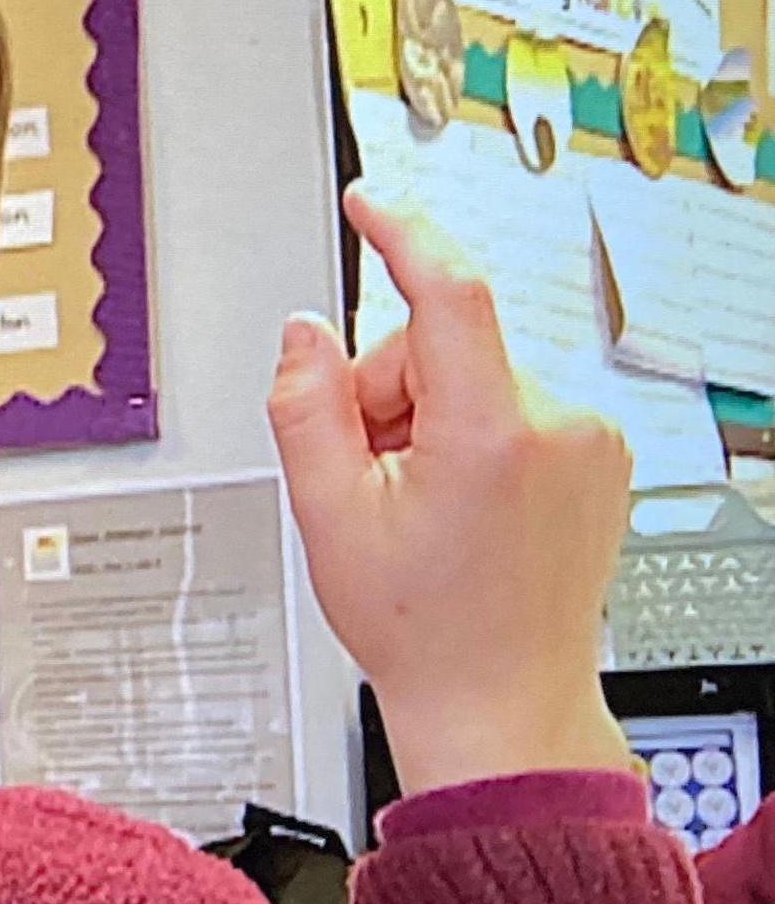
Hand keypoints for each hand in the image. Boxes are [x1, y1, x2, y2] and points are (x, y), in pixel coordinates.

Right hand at [269, 186, 636, 793]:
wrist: (502, 699)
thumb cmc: (425, 628)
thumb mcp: (325, 514)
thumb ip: (303, 403)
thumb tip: (307, 332)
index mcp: (491, 435)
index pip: (452, 292)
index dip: (403, 234)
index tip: (370, 204)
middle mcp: (560, 427)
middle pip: (440, 344)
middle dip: (389, 391)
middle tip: (373, 474)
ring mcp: (590, 443)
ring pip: (472, 374)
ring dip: (429, 417)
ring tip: (420, 502)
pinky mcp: (599, 457)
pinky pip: (510, 403)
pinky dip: (472, 434)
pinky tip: (460, 502)